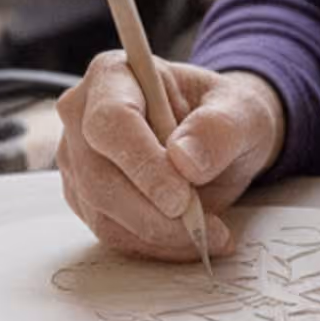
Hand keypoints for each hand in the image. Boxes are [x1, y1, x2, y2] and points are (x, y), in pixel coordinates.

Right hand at [56, 53, 285, 260]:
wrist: (215, 142)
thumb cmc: (223, 118)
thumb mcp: (242, 112)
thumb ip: (220, 128)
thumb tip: (185, 159)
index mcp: (113, 75)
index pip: (112, 121)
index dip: (143, 164)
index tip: (181, 199)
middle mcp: (82, 115)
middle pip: (100, 176)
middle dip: (155, 213)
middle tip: (207, 229)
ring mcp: (77, 159)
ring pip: (103, 212)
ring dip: (160, 235)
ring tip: (210, 233)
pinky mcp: (84, 197)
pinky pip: (111, 233)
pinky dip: (153, 245)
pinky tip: (189, 239)